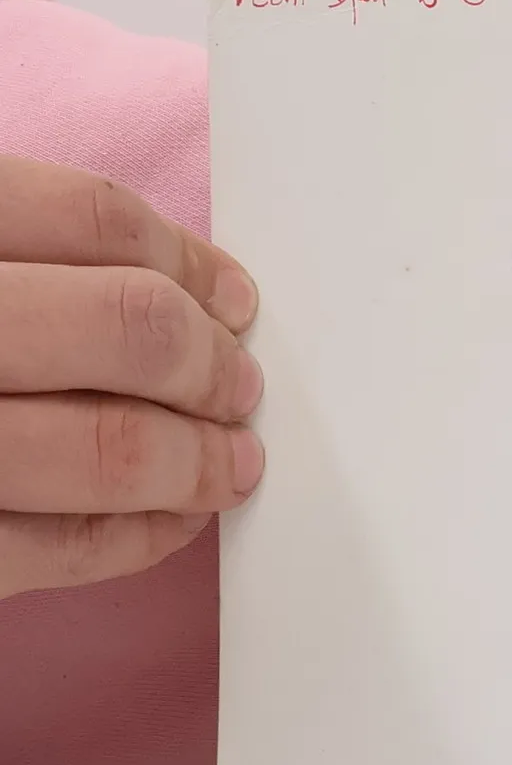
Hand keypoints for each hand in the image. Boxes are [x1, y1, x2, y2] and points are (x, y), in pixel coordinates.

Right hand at [0, 155, 263, 600]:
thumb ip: (6, 244)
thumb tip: (165, 286)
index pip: (89, 216)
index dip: (186, 260)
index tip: (229, 296)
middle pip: (125, 329)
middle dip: (208, 364)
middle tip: (236, 382)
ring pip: (107, 448)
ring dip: (198, 458)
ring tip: (227, 459)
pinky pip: (55, 548)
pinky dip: (138, 536)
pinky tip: (169, 519)